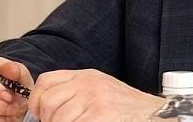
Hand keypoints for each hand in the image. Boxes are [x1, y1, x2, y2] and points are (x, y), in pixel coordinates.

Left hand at [28, 69, 163, 121]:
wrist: (155, 115)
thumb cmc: (129, 110)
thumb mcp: (102, 91)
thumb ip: (77, 93)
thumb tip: (45, 109)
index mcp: (87, 76)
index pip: (46, 81)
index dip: (37, 101)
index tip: (40, 115)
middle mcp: (88, 84)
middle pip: (47, 102)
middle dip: (49, 120)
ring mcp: (93, 100)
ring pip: (57, 119)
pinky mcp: (98, 117)